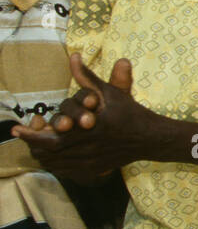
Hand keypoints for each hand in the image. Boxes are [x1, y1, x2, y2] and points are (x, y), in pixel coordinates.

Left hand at [12, 55, 154, 182]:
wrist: (150, 137)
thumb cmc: (129, 112)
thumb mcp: (109, 92)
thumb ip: (87, 77)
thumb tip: (73, 57)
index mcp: (86, 130)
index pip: (47, 139)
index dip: (29, 135)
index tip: (17, 128)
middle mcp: (86, 149)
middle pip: (45, 154)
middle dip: (33, 144)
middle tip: (28, 134)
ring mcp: (89, 162)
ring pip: (54, 164)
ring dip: (43, 154)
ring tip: (38, 143)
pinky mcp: (93, 170)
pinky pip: (66, 171)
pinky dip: (56, 164)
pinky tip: (56, 155)